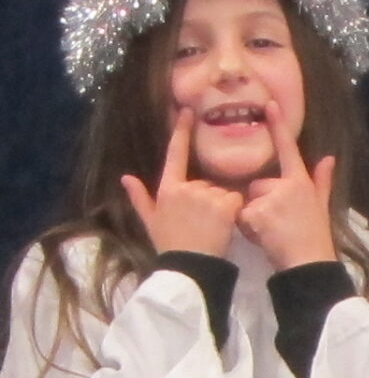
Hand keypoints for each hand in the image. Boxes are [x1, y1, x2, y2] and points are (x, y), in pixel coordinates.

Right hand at [119, 111, 242, 257]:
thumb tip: (125, 177)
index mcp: (168, 188)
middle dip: (208, 198)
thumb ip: (140, 197)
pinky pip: (236, 199)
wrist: (187, 267)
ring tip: (212, 228)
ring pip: (222, 192)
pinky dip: (235, 210)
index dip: (181, 131)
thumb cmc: (169, 245)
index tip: (187, 111)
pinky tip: (225, 225)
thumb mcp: (150, 221)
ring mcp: (205, 195)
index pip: (175, 154)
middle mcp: (186, 187)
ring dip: (222, 206)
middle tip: (202, 223)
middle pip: (206, 183)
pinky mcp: (223, 206)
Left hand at [235, 102, 337, 269]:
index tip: (269, 104)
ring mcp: (271, 198)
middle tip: (276, 225)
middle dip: (260, 203)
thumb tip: (329, 158)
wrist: (310, 264)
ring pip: (248, 201)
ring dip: (252, 217)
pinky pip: (242, 216)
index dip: (278, 126)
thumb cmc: (317, 237)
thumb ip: (322, 180)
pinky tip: (263, 238)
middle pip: (258, 185)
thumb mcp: (322, 207)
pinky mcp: (258, 212)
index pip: (288, 149)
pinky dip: (247, 229)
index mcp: (301, 182)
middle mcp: (286, 185)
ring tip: (271, 233)